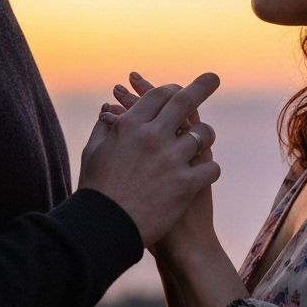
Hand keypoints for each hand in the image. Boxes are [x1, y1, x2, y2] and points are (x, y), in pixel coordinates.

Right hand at [78, 72, 219, 246]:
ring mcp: (171, 160)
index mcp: (130, 126)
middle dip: (201, 86)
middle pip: (184, 102)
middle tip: (213, 78)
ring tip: (205, 138)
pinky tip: (205, 171)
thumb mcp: (93, 153)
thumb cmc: (96, 190)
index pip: (157, 96)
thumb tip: (108, 109)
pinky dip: (209, 168)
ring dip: (205, 135)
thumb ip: (103, 127)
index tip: (178, 90)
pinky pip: (211, 167)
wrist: (105, 228)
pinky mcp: (185, 184)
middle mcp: (152, 137)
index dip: (170, 90)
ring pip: (202, 135)